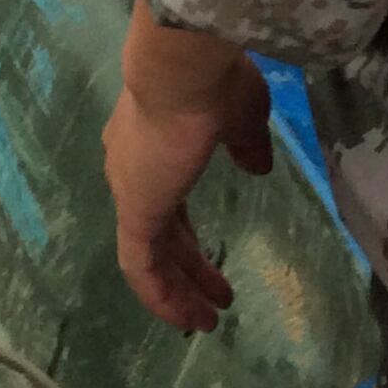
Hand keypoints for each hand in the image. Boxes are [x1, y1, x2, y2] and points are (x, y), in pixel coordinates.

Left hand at [103, 1, 273, 335]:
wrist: (183, 67)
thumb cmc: (213, 84)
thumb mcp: (242, 117)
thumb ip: (246, 144)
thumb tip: (256, 166)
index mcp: (152, 143)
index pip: (166, 198)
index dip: (186, 231)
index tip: (209, 255)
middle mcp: (132, 168)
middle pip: (160, 231)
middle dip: (189, 266)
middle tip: (218, 295)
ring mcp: (131, 190)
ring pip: (149, 254)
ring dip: (178, 290)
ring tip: (207, 320)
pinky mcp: (137, 211)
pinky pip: (142, 266)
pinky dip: (162, 296)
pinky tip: (189, 319)